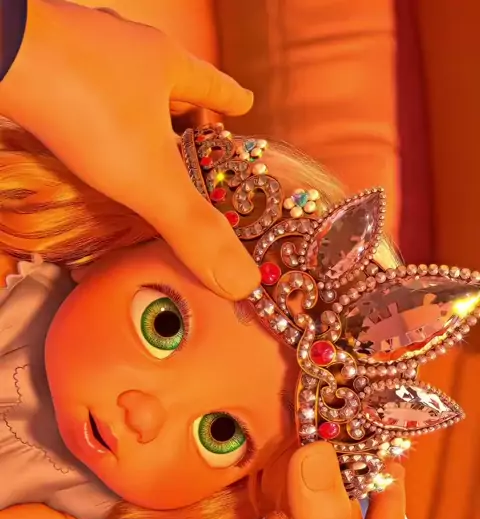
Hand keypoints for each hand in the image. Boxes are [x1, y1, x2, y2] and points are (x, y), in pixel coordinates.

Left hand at [0, 0, 258, 298]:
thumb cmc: (87, 109)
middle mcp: (125, 48)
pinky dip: (87, 111)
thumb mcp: (150, 179)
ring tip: (138, 140)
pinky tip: (78, 131)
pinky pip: (76, 87)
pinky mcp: (40, 60)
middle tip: (195, 134)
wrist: (2, 55)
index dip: (232, 99)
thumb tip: (244, 282)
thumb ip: (194, 229)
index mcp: (165, 63)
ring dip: (133, 108)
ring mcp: (79, 49)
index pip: (213, 83)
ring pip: (120, 81)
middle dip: (183, 107)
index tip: (245, 103)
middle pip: (168, 80)